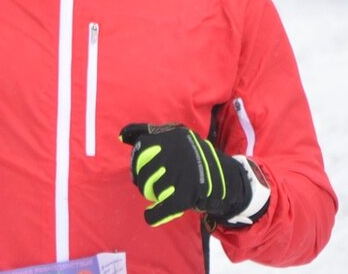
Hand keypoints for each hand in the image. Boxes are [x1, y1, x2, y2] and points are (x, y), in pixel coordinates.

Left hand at [119, 123, 249, 226]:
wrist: (227, 179)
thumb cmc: (195, 157)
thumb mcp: (177, 136)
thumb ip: (149, 132)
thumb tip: (121, 136)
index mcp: (173, 135)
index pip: (141, 147)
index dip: (136, 161)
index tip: (139, 168)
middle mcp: (176, 152)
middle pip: (142, 169)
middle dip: (141, 180)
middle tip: (147, 185)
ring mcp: (181, 173)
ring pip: (150, 189)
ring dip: (151, 194)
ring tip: (158, 194)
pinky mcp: (186, 195)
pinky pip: (159, 209)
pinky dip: (152, 216)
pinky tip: (151, 215)